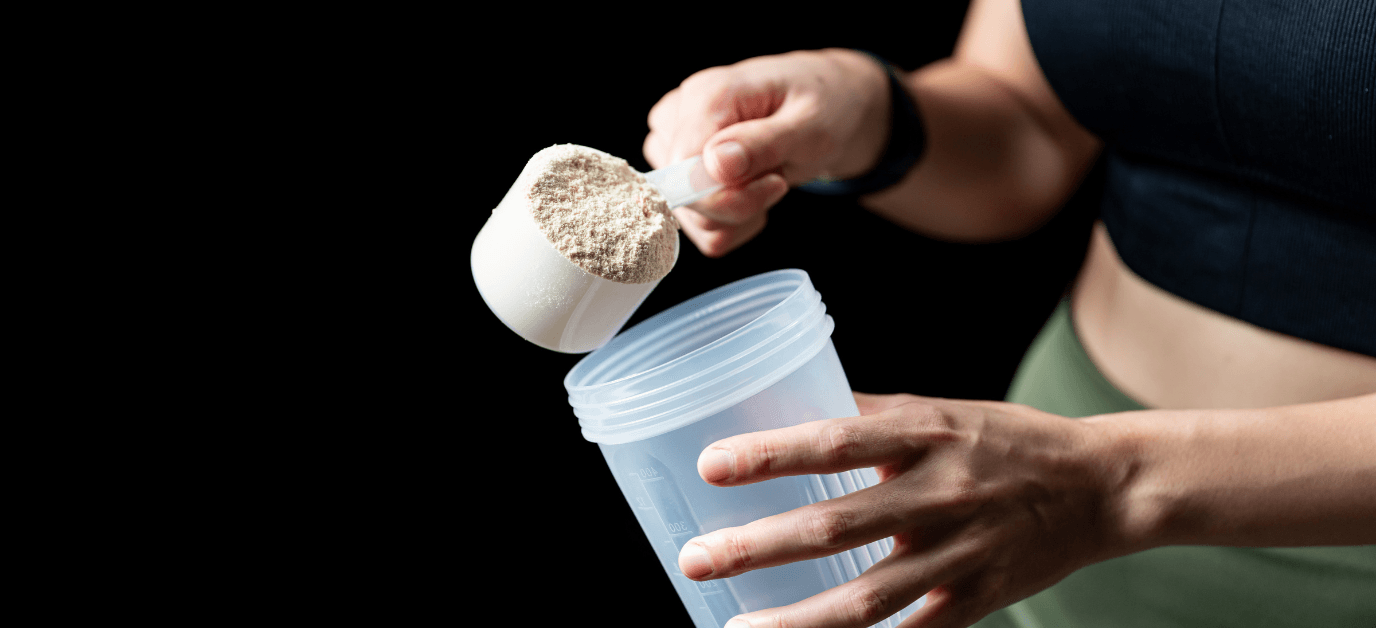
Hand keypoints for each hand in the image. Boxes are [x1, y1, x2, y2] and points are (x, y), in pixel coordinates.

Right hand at [644, 49, 891, 256]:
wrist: (827, 108)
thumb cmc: (821, 107)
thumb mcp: (811, 125)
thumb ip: (763, 143)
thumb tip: (715, 164)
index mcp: (705, 94)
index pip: (684, 168)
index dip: (729, 193)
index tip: (776, 181)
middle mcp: (677, 119)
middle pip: (683, 196)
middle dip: (739, 205)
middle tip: (778, 178)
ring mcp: (673, 147)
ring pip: (689, 218)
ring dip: (737, 216)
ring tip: (766, 179)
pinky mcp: (679, 174)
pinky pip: (696, 227)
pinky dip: (732, 224)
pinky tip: (753, 193)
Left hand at [676, 393, 1129, 627]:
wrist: (1100, 487)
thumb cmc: (1007, 440)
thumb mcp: (940, 409)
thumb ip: (870, 413)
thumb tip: (796, 404)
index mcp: (925, 433)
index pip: (834, 441)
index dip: (770, 455)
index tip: (709, 466)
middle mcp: (939, 493)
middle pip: (837, 526)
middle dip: (759, 546)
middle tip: (695, 559)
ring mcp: (958, 553)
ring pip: (867, 598)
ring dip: (796, 619)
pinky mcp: (977, 599)